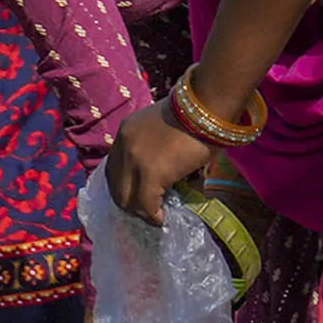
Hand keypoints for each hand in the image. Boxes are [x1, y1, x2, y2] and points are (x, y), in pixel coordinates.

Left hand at [106, 101, 210, 225]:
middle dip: (130, 201)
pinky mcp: (151, 174)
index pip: (114, 166)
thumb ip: (159, 145)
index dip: (125, 184)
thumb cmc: (198, 112)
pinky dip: (153, 215)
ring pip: (127, 198)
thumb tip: (170, 169)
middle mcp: (124, 146)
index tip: (137, 193)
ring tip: (155, 215)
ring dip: (141, 210)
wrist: (208, 104)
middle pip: (115, 185)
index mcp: (127, 131)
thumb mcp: (167, 126)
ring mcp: (135, 160)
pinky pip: (146, 204)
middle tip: (146, 209)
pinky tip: (162, 217)